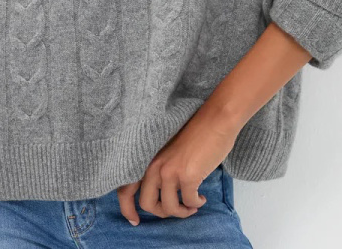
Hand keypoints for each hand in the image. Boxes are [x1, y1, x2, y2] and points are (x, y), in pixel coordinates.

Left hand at [117, 107, 239, 224]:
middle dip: (162, 213)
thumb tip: (162, 193)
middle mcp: (154, 165)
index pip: (126, 187)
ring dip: (183, 212)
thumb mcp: (169, 150)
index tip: (135, 221)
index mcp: (148, 157)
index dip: (127, 209)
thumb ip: (161, 167)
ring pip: (169, 208)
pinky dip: (196, 203)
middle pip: (147, 204)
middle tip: (177, 209)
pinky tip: (201, 197)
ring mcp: (170, 171)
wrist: (215, 120)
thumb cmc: (196, 133)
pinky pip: (189, 202)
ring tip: (192, 205)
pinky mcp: (187, 176)